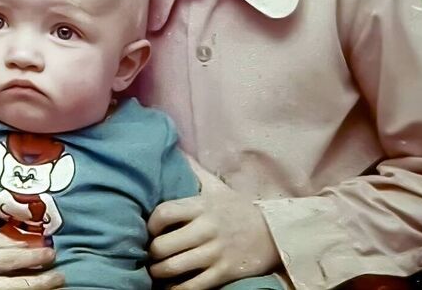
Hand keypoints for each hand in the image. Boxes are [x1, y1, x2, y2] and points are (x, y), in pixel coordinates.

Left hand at [148, 164, 280, 289]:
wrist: (275, 234)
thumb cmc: (238, 209)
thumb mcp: (217, 187)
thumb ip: (194, 170)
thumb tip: (173, 145)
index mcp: (202, 206)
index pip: (165, 212)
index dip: (150, 223)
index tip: (147, 228)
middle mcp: (207, 229)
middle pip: (165, 244)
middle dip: (150, 252)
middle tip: (146, 253)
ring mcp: (216, 253)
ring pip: (175, 267)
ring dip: (158, 272)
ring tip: (153, 271)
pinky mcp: (225, 273)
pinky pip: (193, 286)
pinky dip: (177, 289)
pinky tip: (169, 287)